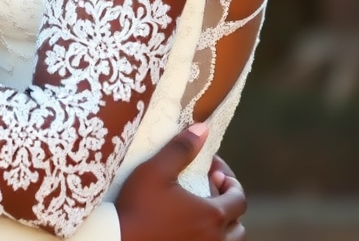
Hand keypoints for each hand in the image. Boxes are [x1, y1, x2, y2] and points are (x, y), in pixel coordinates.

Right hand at [116, 125, 245, 240]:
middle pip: (237, 224)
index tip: (211, 167)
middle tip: (209, 187)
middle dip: (228, 204)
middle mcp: (215, 238)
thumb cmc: (139, 205)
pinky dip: (210, 237)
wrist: (119, 240)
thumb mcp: (156, 170)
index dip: (229, 180)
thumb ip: (181, 149)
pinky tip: (190, 225)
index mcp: (212, 215)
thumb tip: (203, 128)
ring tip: (202, 209)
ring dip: (222, 225)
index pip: (238, 199)